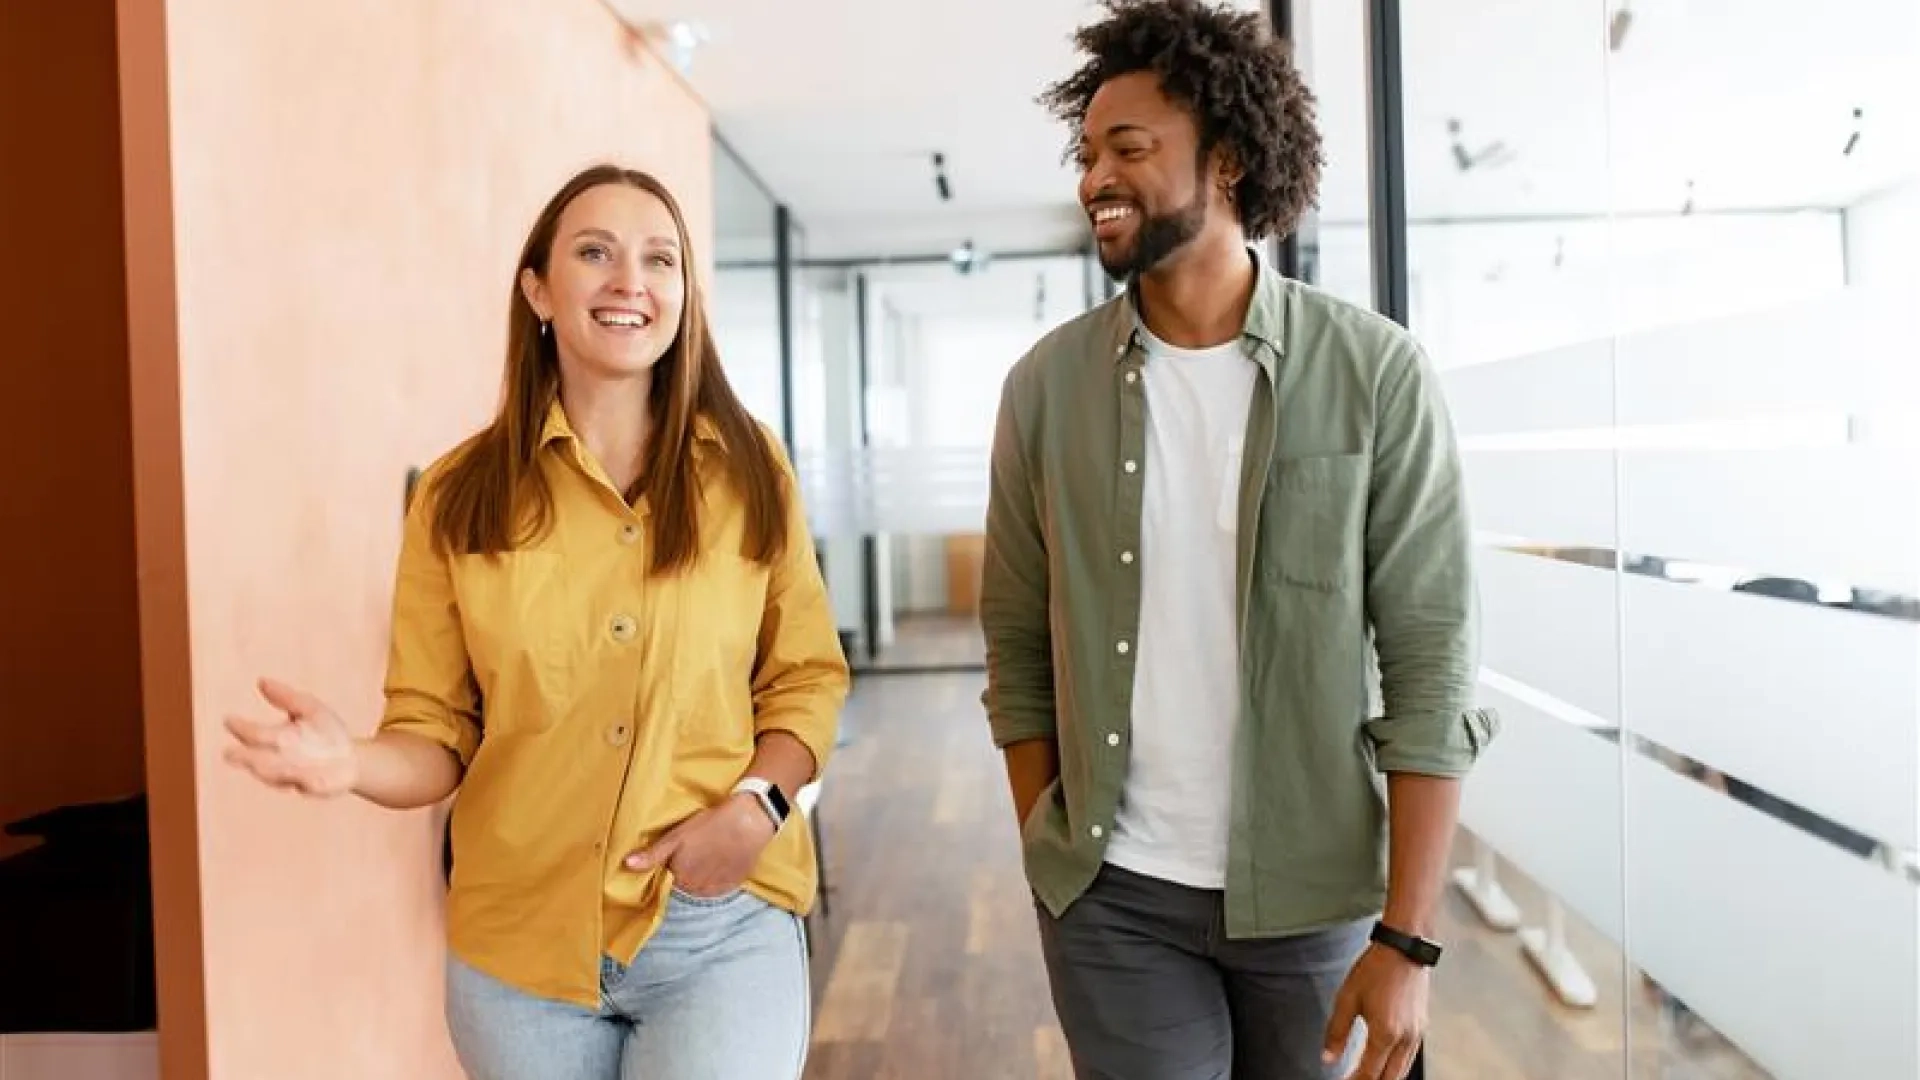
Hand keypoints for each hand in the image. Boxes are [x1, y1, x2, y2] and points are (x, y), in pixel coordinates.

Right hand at [222, 677, 357, 797]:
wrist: (351, 757)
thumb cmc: (325, 731)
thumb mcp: (309, 708)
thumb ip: (285, 696)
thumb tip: (261, 680)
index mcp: (276, 738)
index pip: (254, 734)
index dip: (240, 729)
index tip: (228, 720)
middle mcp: (280, 759)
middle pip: (257, 760)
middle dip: (244, 757)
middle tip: (230, 753)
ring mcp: (295, 776)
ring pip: (276, 775)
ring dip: (272, 770)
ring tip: (266, 763)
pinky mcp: (314, 787)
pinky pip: (307, 786)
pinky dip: (306, 783)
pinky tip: (308, 780)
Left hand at [624, 795, 775, 896]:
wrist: (748, 822)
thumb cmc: (709, 825)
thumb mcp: (676, 836)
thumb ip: (652, 855)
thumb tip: (626, 865)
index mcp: (679, 877)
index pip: (668, 881)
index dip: (672, 867)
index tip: (678, 856)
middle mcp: (696, 889)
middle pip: (685, 886)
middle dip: (686, 873)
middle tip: (695, 852)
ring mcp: (716, 888)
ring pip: (701, 888)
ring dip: (702, 877)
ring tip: (708, 855)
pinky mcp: (732, 884)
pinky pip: (718, 887)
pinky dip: (717, 878)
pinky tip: (720, 861)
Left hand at [1324, 943, 1429, 1079]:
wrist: (1404, 948)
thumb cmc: (1376, 969)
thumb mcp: (1347, 998)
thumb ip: (1336, 1032)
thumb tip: (1328, 1057)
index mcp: (1385, 1033)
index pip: (1369, 1073)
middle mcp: (1405, 1038)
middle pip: (1389, 1078)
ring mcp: (1417, 1034)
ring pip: (1401, 1071)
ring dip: (1384, 1078)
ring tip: (1366, 1077)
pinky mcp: (1422, 1028)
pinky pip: (1410, 1058)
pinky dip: (1396, 1068)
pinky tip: (1384, 1064)